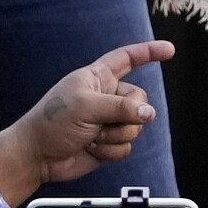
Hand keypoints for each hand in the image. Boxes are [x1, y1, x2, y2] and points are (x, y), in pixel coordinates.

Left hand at [11, 39, 173, 183]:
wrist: (37, 157)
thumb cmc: (51, 122)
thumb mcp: (86, 106)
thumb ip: (121, 107)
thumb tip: (148, 114)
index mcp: (97, 77)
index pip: (128, 58)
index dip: (148, 52)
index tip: (169, 50)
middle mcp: (106, 97)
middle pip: (140, 100)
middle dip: (127, 115)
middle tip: (104, 121)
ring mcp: (108, 120)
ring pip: (136, 126)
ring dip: (116, 135)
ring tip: (92, 136)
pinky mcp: (109, 142)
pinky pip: (127, 146)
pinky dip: (111, 150)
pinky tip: (92, 148)